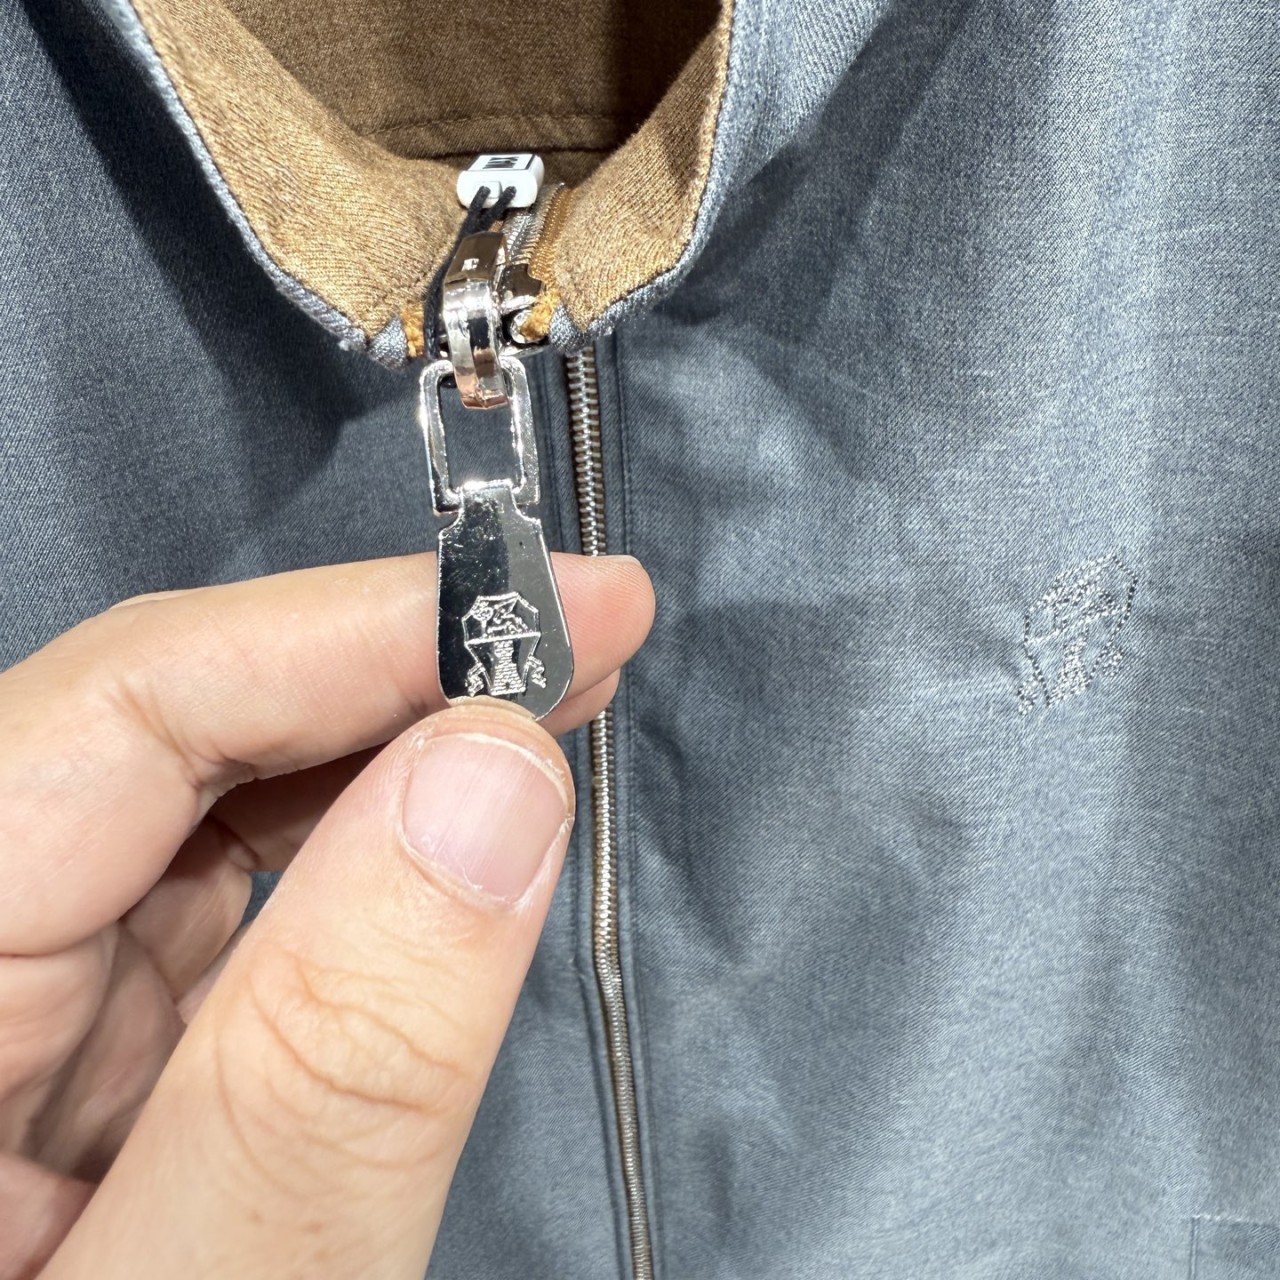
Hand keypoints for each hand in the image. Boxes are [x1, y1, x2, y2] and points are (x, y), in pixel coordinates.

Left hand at [0, 552, 653, 1277]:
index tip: (559, 597)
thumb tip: (499, 778)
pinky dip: (342, 880)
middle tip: (574, 639)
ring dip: (377, 769)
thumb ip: (339, 1066)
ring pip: (195, 824)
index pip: (117, 716)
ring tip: (534, 721)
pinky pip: (210, 923)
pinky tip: (439, 853)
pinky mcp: (56, 1064)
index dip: (354, 629)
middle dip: (382, 681)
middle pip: (154, 745)